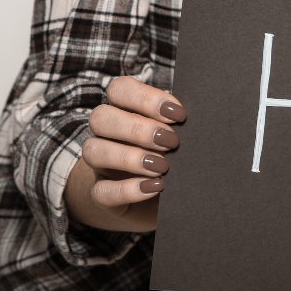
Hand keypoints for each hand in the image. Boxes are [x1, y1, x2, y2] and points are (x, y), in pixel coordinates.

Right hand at [65, 76, 186, 231]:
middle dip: (137, 128)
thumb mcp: (180, 138)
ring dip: (129, 157)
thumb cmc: (179, 158)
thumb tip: (198, 118)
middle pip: (100, 117)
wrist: (172, 200)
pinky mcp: (104, 196)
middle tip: (172, 141)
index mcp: (124, 110)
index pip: (120, 90)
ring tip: (163, 166)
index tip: (179, 114)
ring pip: (92, 151)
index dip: (146, 98)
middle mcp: (107, 135)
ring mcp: (101, 166)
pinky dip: (128, 189)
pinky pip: (101, 192)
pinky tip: (155, 187)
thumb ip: (181, 124)